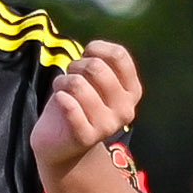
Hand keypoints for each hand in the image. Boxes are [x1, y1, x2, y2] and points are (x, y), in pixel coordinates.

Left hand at [30, 40, 143, 181]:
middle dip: (76, 66)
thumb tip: (92, 50)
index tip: (85, 55)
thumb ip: (99, 62)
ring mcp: (109, 125)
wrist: (62, 144)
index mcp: (132, 91)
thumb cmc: (78, 103)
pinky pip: (70, 107)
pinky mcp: (87, 137)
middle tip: (70, 75)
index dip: (96, 48)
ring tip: (61, 88)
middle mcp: (126, 109)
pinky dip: (61, 98)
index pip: (119, 55)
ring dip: (63, 81)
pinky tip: (60, 100)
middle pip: (96, 67)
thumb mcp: (93, 80)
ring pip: (79, 84)